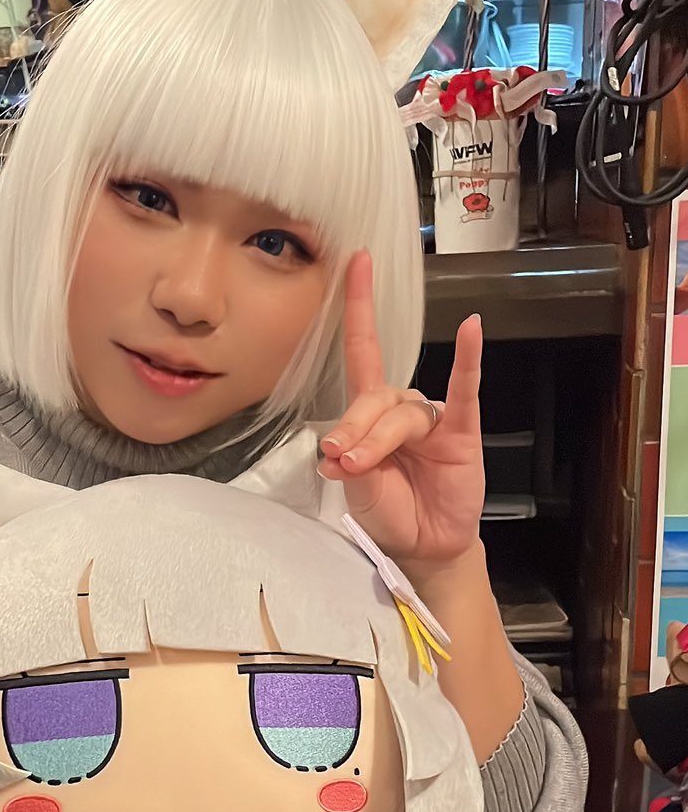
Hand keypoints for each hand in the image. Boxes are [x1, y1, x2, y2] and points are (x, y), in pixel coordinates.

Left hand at [319, 251, 484, 574]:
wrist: (424, 547)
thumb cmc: (390, 513)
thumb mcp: (358, 490)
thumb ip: (351, 462)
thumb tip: (338, 449)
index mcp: (370, 414)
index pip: (362, 350)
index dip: (358, 307)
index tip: (353, 263)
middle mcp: (400, 408)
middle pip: (373, 398)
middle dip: (355, 429)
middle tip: (344, 460)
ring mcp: (432, 419)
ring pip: (401, 414)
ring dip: (380, 438)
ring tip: (365, 466)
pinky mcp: (461, 432)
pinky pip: (463, 391)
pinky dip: (468, 360)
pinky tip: (472, 330)